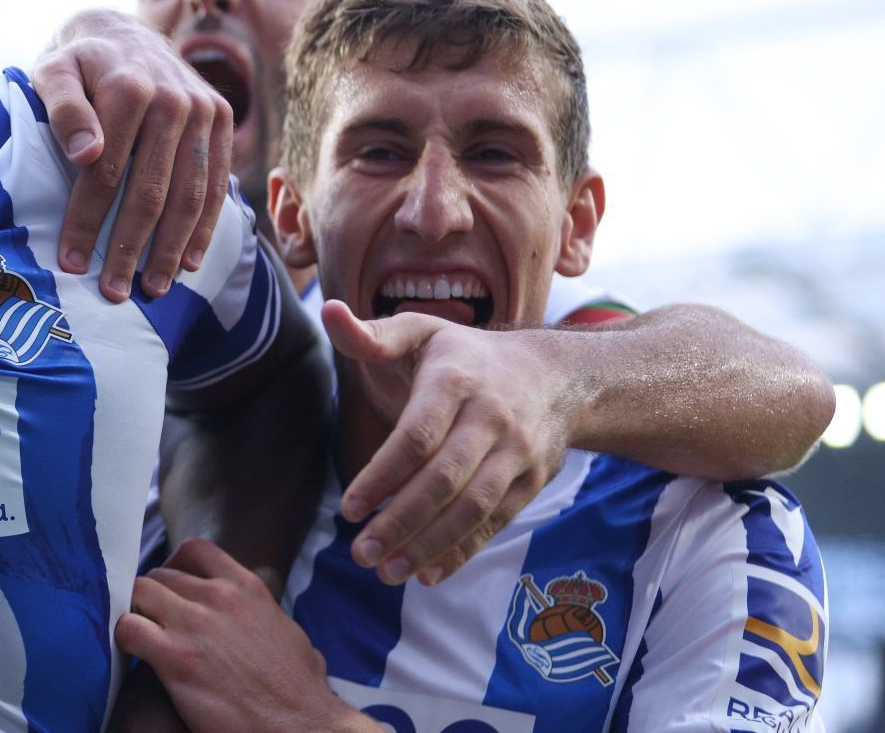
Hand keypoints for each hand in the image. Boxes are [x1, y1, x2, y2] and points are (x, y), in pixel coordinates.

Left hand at [32, 10, 232, 301]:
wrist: (123, 34)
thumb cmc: (77, 65)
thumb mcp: (53, 72)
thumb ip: (62, 108)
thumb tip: (86, 153)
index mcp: (130, 88)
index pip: (106, 173)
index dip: (87, 222)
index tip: (70, 263)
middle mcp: (175, 99)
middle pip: (152, 191)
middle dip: (130, 248)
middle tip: (114, 292)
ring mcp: (205, 110)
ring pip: (191, 194)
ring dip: (173, 249)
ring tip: (154, 288)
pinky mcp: (222, 121)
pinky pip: (217, 183)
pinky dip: (206, 227)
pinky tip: (191, 262)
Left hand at [116, 539, 375, 732]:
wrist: (302, 727)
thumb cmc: (300, 691)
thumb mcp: (291, 635)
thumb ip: (267, 615)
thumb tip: (268, 619)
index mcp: (247, 588)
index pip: (194, 550)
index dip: (174, 567)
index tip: (172, 590)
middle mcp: (220, 597)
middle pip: (160, 574)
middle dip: (152, 597)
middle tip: (152, 622)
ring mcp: (196, 624)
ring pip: (139, 591)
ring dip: (135, 612)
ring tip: (140, 636)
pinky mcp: (176, 658)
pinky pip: (128, 628)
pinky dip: (123, 638)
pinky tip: (134, 655)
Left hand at [323, 301, 574, 585]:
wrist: (558, 375)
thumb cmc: (468, 355)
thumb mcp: (423, 330)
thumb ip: (372, 334)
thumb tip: (326, 311)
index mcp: (457, 380)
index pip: (417, 436)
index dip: (382, 476)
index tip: (348, 509)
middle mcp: (492, 418)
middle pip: (445, 480)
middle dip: (401, 521)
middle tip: (360, 554)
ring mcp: (518, 453)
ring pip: (474, 508)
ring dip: (430, 545)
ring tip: (388, 572)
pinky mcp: (532, 482)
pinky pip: (496, 522)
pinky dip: (463, 550)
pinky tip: (428, 572)